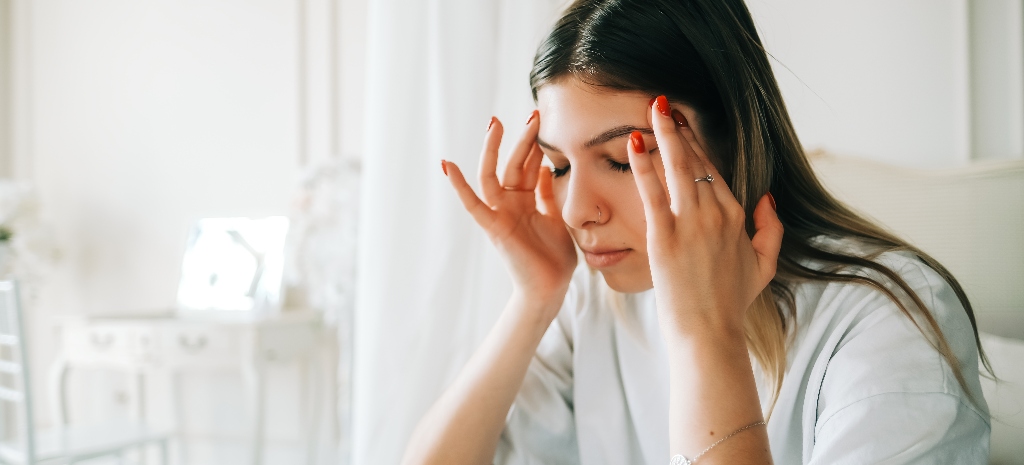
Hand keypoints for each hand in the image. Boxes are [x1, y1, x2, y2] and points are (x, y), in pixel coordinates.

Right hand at [443, 112, 577, 309]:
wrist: (550, 289)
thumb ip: (547, 194)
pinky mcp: (493, 228)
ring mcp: (500, 214)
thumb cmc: (554, 259)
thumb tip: (545, 168)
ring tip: (496, 124)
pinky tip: (447, 165)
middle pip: (513, 164)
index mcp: (527, 201)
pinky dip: (459, 186)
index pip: (529, 165)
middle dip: (522, 139)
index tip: (544, 121)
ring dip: (494, 150)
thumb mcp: (556, 218)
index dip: (536, 145)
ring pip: (492, 175)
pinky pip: (472, 205)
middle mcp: (510, 203)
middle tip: (533, 114)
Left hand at [627, 96, 783, 339]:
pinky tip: (634, 142)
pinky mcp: (665, 237)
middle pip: (696, 162)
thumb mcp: (764, 267)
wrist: (709, 333)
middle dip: (679, 130)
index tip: (683, 124)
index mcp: (738, 217)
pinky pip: (652, 192)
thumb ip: (772, 230)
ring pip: (677, 168)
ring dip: (663, 135)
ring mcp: (691, 224)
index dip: (696, 145)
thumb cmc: (731, 304)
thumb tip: (768, 199)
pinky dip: (643, 165)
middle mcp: (717, 214)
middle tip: (663, 103)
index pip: (714, 171)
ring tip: (651, 108)